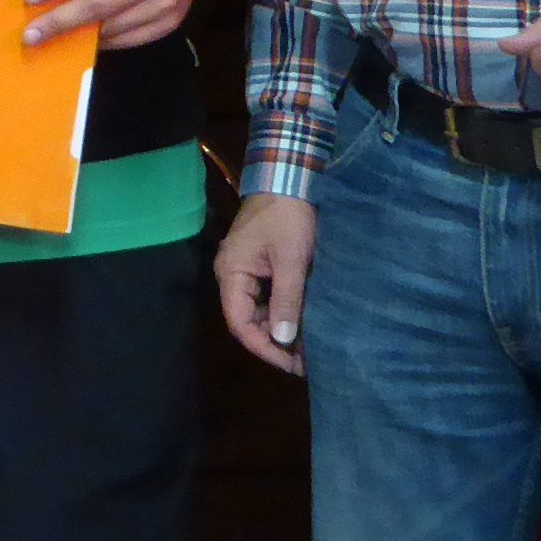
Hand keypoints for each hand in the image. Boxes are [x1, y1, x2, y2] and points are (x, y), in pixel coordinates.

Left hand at [22, 0, 194, 49]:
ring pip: (112, 27)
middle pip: (98, 5)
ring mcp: (166, 2)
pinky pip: (128, 40)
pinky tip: (81, 42)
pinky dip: (102, 42)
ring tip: (50, 40)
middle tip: (30, 35)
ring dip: (78, 36)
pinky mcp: (171, 23)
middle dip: (60, 21)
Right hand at [215, 193, 314, 371]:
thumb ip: (287, 301)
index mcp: (231, 274)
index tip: (291, 364)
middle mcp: (233, 275)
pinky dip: (285, 311)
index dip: (264, 348)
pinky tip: (305, 322)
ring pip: (260, 310)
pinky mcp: (262, 264)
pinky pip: (269, 296)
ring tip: (308, 347)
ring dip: (282, 328)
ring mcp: (247, 269)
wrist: (291, 176)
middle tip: (305, 361)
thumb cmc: (288, 217)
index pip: (240, 324)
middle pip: (249, 320)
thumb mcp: (291, 260)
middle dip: (275, 342)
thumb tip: (283, 340)